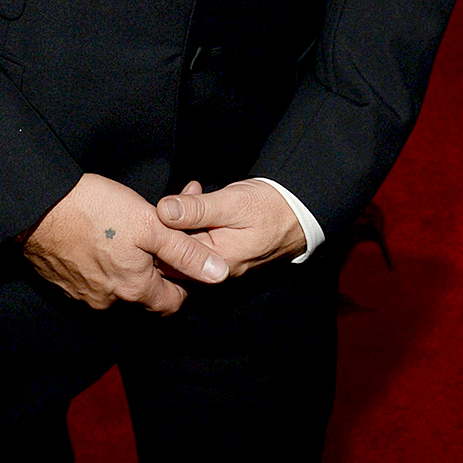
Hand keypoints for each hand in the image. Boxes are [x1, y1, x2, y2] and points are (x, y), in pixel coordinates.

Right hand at [23, 172, 228, 312]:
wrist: (38, 206)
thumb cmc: (97, 211)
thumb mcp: (152, 224)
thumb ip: (186, 251)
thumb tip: (219, 273)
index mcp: (134, 290)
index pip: (172, 304)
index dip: (184, 283)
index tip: (184, 258)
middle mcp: (108, 302)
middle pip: (145, 297)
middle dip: (158, 272)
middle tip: (160, 239)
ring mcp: (83, 295)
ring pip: (119, 289)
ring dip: (131, 269)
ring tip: (134, 235)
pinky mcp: (65, 283)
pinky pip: (95, 282)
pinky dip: (106, 266)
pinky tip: (107, 240)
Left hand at [155, 178, 305, 278]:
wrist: (301, 213)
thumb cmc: (271, 207)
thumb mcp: (232, 203)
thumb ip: (197, 209)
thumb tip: (162, 210)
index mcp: (214, 262)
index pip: (170, 253)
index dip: (161, 226)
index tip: (162, 203)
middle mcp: (213, 271)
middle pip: (175, 250)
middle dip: (173, 220)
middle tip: (188, 192)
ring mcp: (217, 264)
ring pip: (187, 242)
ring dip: (184, 217)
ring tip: (195, 192)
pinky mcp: (222, 255)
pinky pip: (199, 240)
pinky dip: (196, 220)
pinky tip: (201, 201)